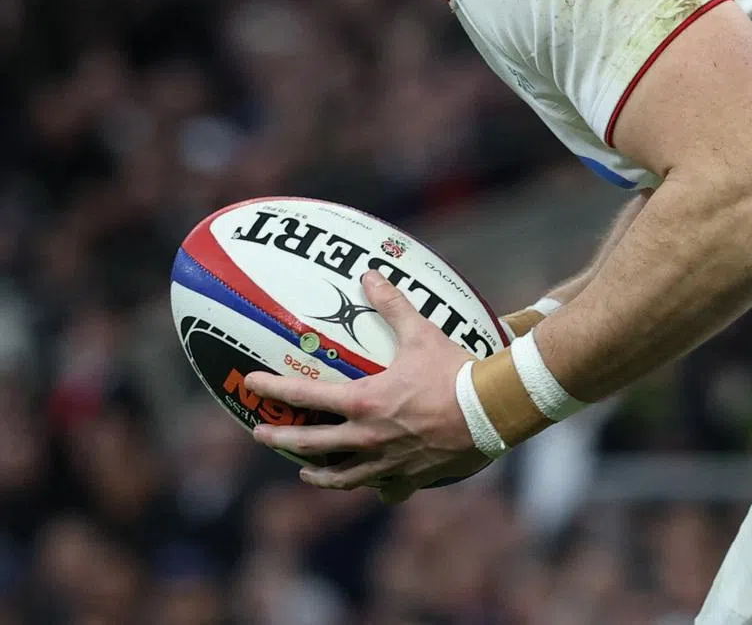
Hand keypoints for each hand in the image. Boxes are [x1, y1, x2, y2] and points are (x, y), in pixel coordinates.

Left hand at [244, 271, 487, 497]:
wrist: (489, 410)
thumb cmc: (453, 371)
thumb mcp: (420, 333)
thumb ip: (392, 304)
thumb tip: (370, 273)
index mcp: (363, 402)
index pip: (305, 396)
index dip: (273, 388)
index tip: (250, 383)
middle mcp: (366, 438)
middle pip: (311, 444)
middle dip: (280, 439)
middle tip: (259, 434)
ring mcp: (387, 463)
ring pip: (341, 477)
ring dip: (317, 474)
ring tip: (303, 473)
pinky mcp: (410, 477)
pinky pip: (384, 489)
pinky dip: (375, 488)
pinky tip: (372, 487)